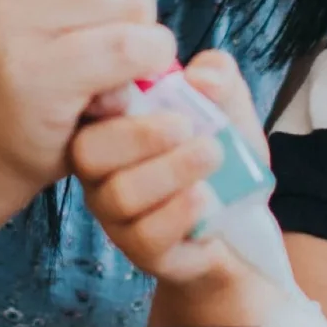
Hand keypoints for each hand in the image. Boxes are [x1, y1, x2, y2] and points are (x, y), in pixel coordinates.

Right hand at [72, 51, 269, 289]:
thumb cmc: (218, 150)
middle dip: (137, 135)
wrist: (242, 218)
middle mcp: (100, 170)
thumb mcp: (227, 103)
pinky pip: (146, 235)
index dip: (104, 94)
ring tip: (212, 155)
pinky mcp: (140, 250)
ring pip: (120, 195)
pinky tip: (206, 198)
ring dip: (170, 171)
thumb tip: (202, 76)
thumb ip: (218, 76)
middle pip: (86, 152)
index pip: (84, 105)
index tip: (141, 85)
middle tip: (185, 126)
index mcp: (109, 124)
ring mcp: (116, 214)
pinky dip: (180, 213)